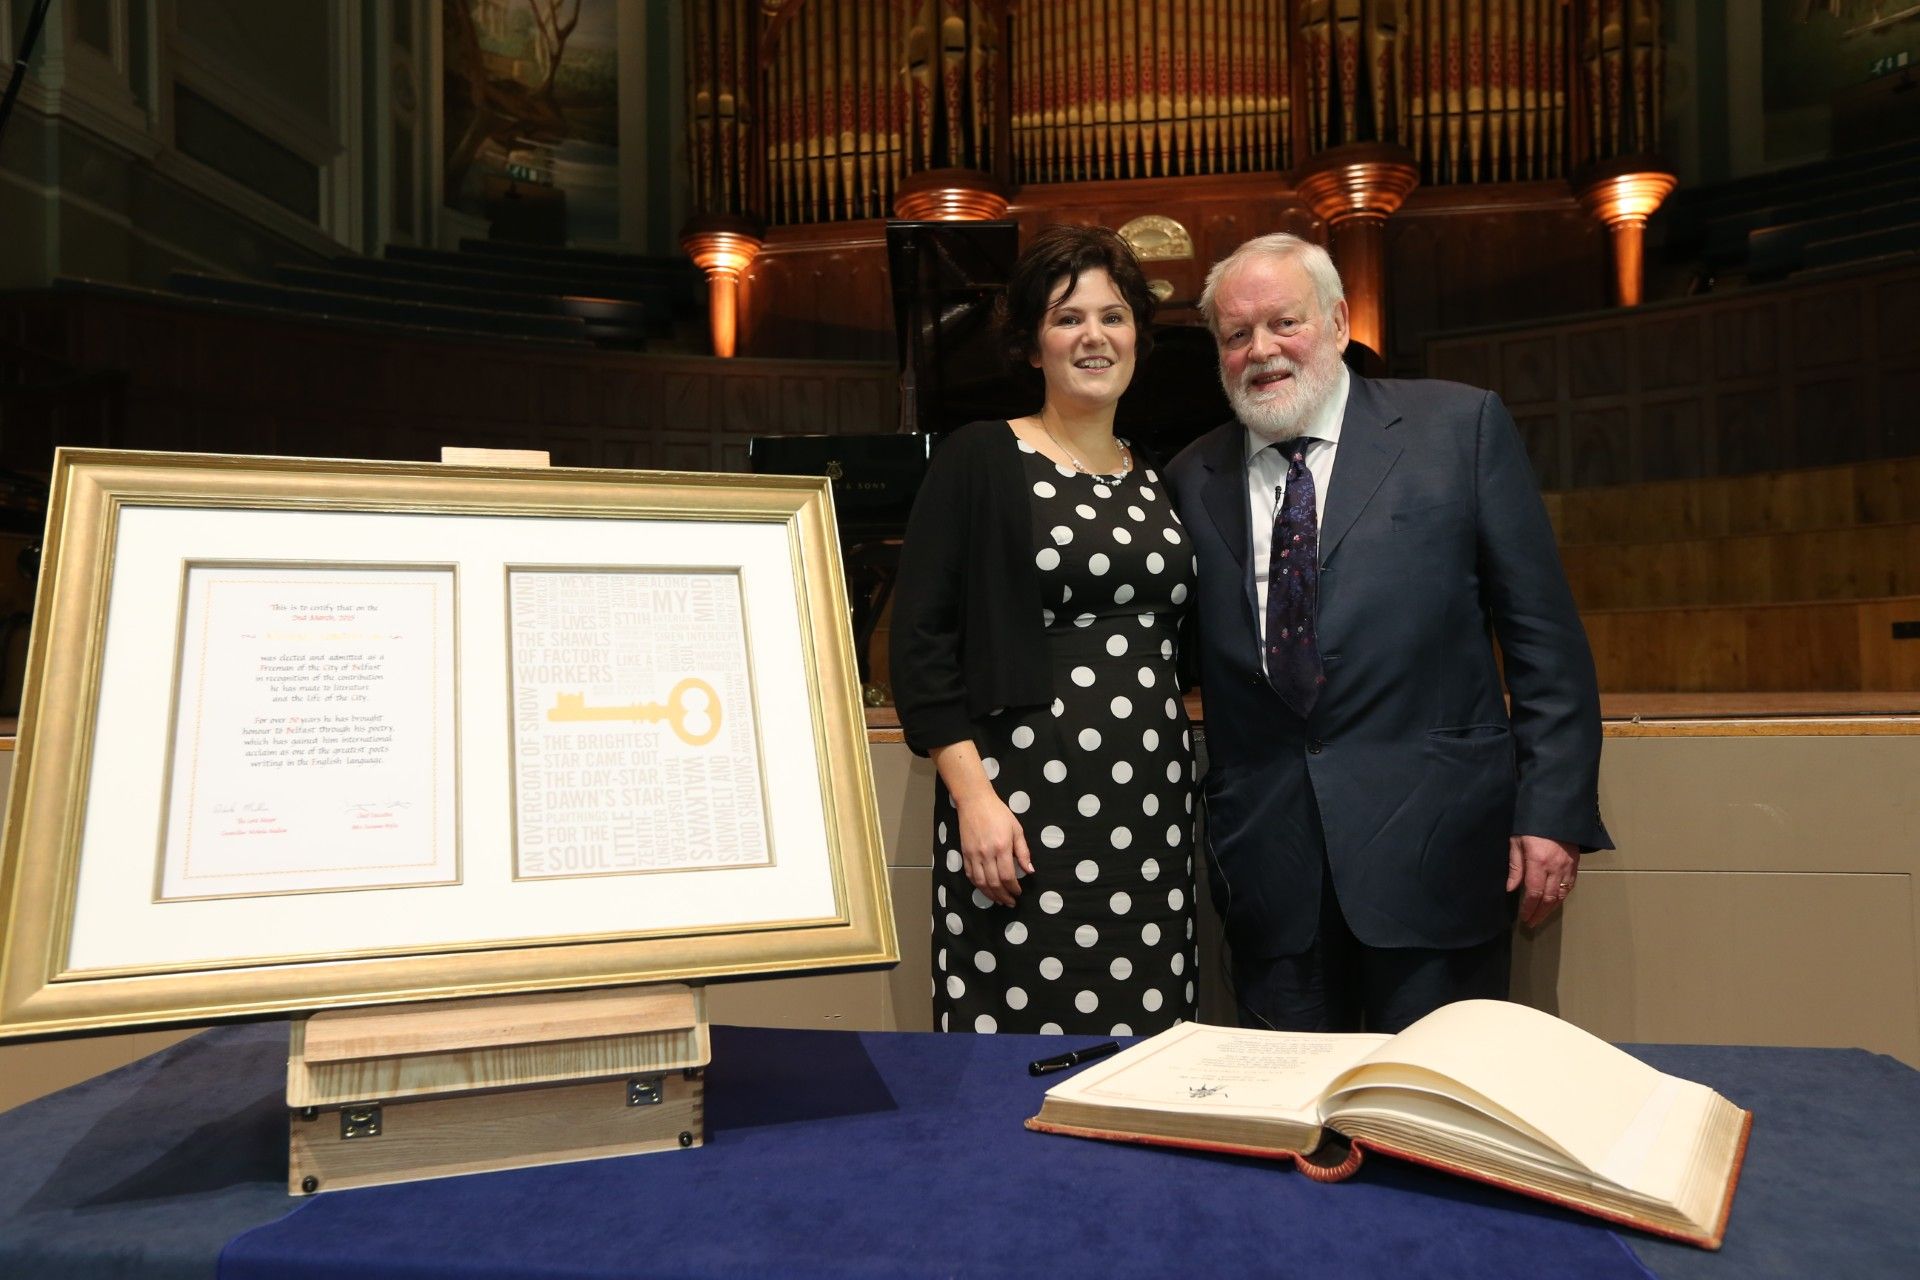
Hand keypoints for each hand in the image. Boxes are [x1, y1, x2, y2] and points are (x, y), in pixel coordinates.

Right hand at [955, 792, 1033, 907]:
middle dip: (1003, 896)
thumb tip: (1030, 871)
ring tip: (999, 901)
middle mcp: (986, 854)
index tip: (1019, 893)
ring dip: (990, 895)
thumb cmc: (999, 814)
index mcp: (1002, 847)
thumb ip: (1023, 852)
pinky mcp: (964, 853)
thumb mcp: (1017, 829)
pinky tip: (985, 889)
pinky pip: (970, 875)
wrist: (975, 802)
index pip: (1008, 876)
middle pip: (994, 883)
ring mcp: (973, 855)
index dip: (1013, 888)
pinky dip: (978, 885)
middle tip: (1010, 902)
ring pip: (980, 883)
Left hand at [1507, 834, 1578, 927]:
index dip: (1529, 908)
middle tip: (1531, 922)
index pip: (1534, 892)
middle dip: (1539, 913)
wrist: (1556, 811)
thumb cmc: (1530, 825)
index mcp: (1538, 862)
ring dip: (1551, 909)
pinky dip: (1561, 897)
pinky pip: (1570, 886)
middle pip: (1549, 898)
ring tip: (1541, 916)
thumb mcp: (1516, 842)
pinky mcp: (1575, 864)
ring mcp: (1567, 867)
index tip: (1524, 917)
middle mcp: (1555, 867)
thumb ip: (1515, 866)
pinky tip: (1554, 902)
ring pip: (1561, 895)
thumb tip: (1510, 889)